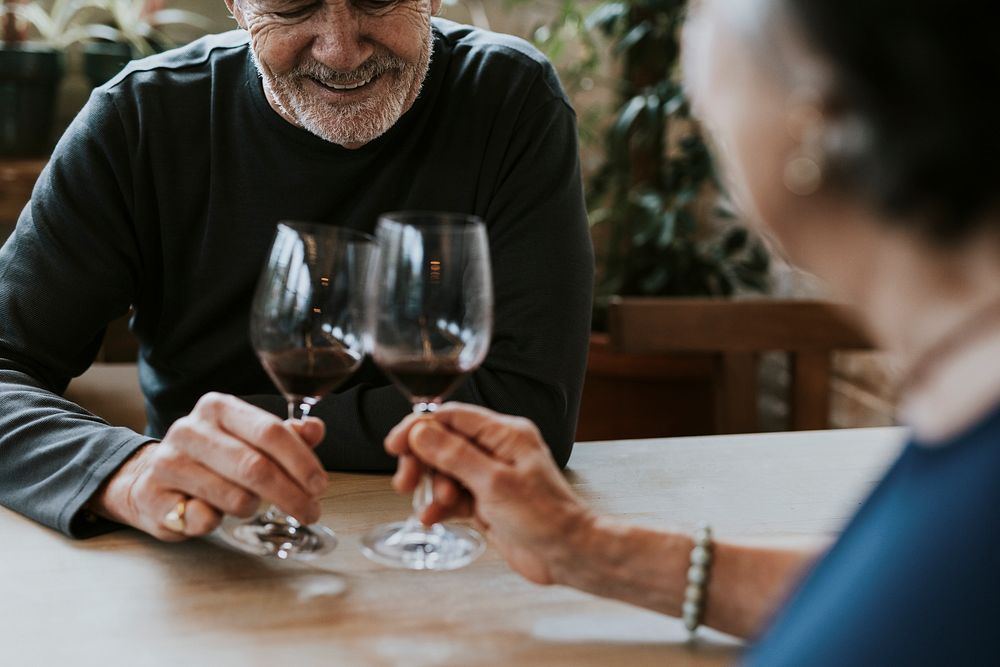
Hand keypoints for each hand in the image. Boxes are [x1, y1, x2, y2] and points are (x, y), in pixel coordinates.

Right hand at [92, 393, 328, 540]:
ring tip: (251, 506)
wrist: (149, 476)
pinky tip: (212, 514)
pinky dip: (217, 522)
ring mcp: (167, 462)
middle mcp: (190, 430)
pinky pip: (203, 519)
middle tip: (310, 511)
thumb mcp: (247, 439)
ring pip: (233, 496)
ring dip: (253, 508)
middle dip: (290, 494)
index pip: (270, 432)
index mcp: (218, 408)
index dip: (301, 461)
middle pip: (255, 466)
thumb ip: (285, 435)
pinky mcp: (152, 497)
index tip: (320, 486)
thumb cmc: (211, 458)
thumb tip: (315, 429)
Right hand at [385, 403, 592, 584]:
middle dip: (422, 460)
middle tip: (407, 481)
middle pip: (445, 443)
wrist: (568, 554)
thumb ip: (455, 455)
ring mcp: (492, 476)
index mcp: (505, 434)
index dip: (420, 428)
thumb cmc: (544, 517)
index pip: (453, 417)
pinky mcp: (487, 502)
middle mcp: (497, 450)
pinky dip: (440, 505)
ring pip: (446, 471)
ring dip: (433, 485)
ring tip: (435, 504)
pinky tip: (431, 517)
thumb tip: (422, 432)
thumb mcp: (493, 483)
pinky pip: (454, 496)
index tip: (395, 444)